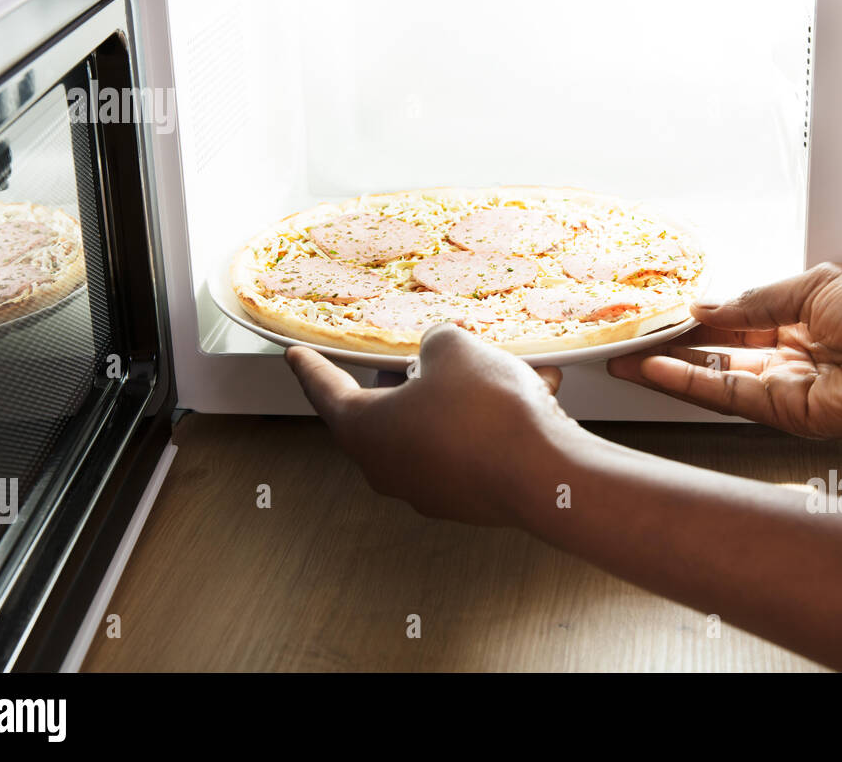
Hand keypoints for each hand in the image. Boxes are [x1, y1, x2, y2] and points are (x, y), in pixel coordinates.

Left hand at [285, 324, 580, 525]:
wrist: (545, 476)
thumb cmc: (485, 411)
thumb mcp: (454, 349)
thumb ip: (436, 343)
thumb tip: (440, 353)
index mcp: (367, 431)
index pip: (327, 392)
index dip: (312, 367)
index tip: (295, 356)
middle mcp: (390, 468)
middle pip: (388, 411)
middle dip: (410, 377)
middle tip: (422, 352)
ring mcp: (430, 489)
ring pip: (439, 426)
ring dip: (465, 395)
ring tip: (505, 365)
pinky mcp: (469, 499)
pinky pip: (472, 446)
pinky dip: (492, 419)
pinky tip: (531, 393)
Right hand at [608, 263, 841, 439]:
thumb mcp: (814, 286)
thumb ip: (754, 302)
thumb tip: (708, 307)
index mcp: (796, 320)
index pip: (731, 323)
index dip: (692, 320)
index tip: (658, 315)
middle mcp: (787, 356)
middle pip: (715, 355)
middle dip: (669, 349)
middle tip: (627, 341)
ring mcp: (785, 387)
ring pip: (713, 379)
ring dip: (668, 370)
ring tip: (628, 358)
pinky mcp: (788, 412)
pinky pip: (729, 395)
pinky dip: (691, 385)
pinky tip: (660, 371)